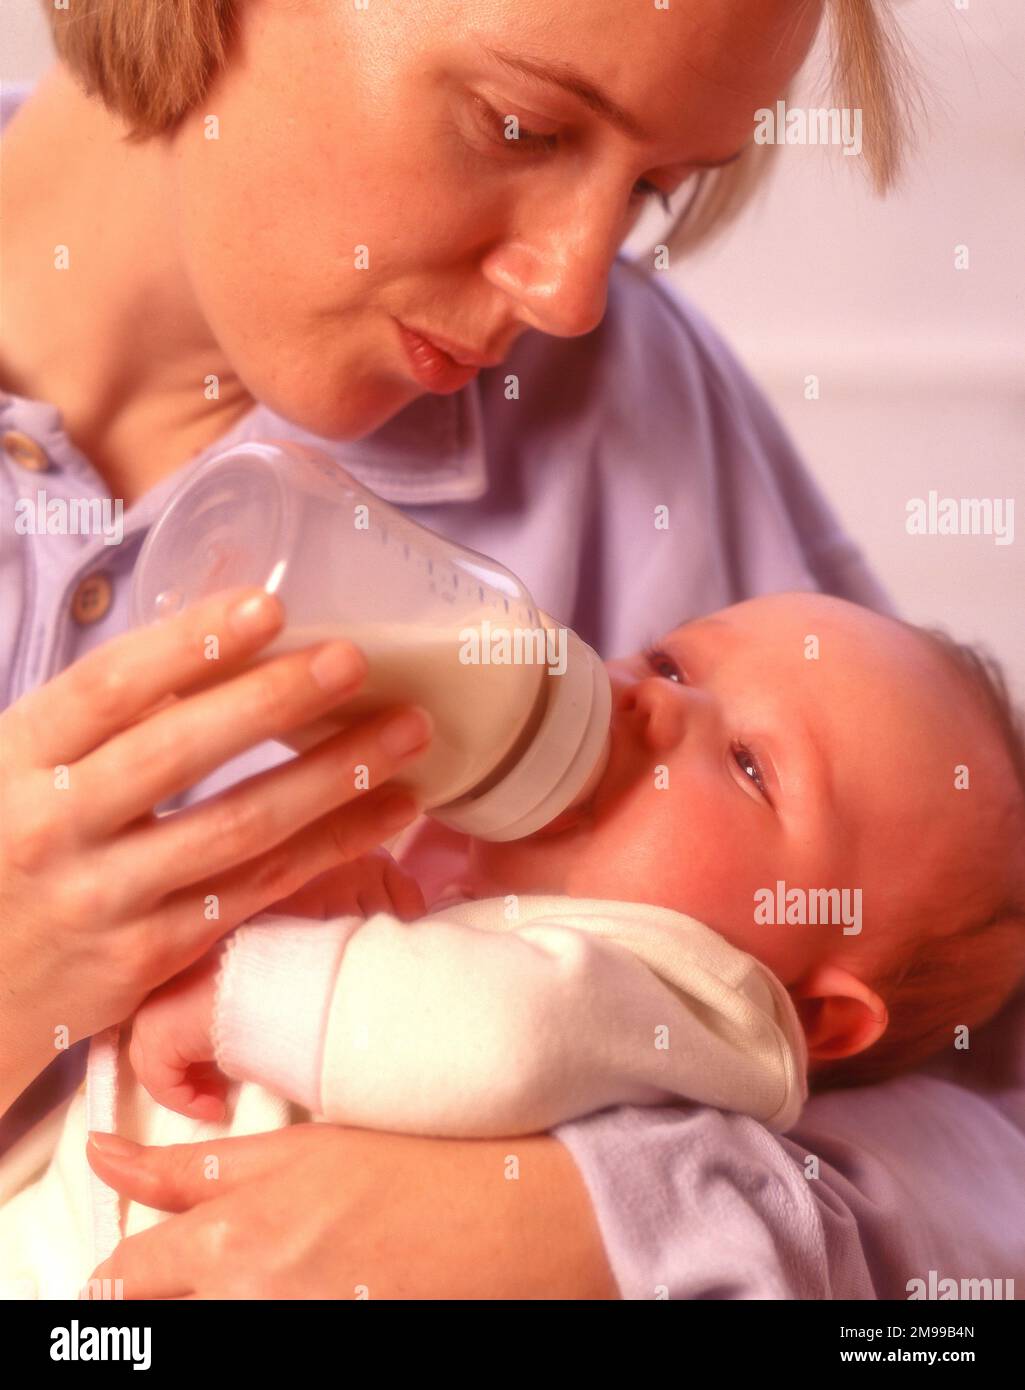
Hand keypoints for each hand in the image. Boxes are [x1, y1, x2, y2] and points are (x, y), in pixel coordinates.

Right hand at [0, 585, 431, 1114]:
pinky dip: (330, 850)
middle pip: (178, 754)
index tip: (268, 605)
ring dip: (332, 779)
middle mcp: (54, 827)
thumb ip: (100, 717)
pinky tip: (390, 812)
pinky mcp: (150, 958)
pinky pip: (256, 893)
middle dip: (274, 702)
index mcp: (16, 759)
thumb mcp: (16, 768)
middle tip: (354, 662)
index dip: (189, 644)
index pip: (107, 687)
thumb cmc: (4, 848)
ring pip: (236, 830)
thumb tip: (209, 635)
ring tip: (408, 733)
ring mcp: (105, 899)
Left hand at [86, 1126, 616, 1298]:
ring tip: (276, 1271)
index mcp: (235, 1236)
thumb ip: (192, 1168)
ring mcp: (291, 1331)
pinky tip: (306, 1289)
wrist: (515, 1217)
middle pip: (151, 1315)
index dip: (119, 1271)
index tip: (134, 1263)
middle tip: (207, 1266)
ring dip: (215, 1300)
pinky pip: (261, 1343)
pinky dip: (266, 1313)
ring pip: (206, 1327)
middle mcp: (250, 1297)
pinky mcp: (327, 1355)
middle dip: (161, 1294)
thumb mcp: (300, 1149)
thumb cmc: (414, 1166)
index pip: (120, 1279)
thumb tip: (103, 1160)